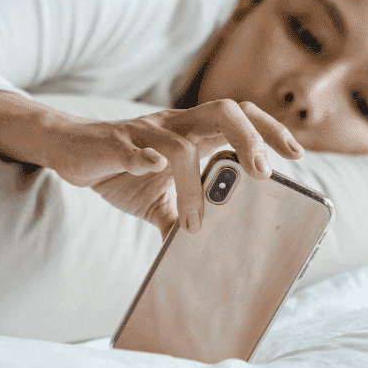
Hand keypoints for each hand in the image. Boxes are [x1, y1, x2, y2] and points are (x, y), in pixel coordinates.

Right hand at [45, 100, 304, 236]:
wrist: (69, 151)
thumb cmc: (120, 169)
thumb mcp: (156, 200)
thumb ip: (181, 217)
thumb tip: (201, 256)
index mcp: (191, 132)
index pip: (240, 118)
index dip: (270, 130)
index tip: (297, 155)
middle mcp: (174, 124)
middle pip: (223, 111)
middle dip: (249, 138)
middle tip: (264, 173)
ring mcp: (144, 132)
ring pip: (179, 143)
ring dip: (194, 182)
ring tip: (199, 221)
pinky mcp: (113, 143)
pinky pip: (132, 148)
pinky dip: (144, 159)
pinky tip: (151, 171)